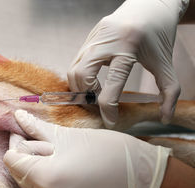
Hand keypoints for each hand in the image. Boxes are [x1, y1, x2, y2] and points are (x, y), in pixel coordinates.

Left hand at [3, 110, 170, 187]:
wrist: (140, 176)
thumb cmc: (106, 150)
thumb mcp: (67, 135)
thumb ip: (36, 128)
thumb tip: (16, 115)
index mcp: (44, 178)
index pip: (10, 160)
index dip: (16, 143)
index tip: (28, 131)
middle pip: (18, 172)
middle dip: (27, 155)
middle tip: (48, 142)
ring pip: (29, 183)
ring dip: (36, 166)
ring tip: (58, 154)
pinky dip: (45, 178)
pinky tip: (63, 165)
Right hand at [67, 0, 189, 127]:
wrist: (152, 3)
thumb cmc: (160, 33)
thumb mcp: (166, 62)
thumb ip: (169, 92)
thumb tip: (165, 117)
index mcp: (128, 47)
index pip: (110, 86)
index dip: (107, 109)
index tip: (109, 120)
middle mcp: (106, 41)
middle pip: (82, 76)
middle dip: (86, 96)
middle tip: (97, 105)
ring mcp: (94, 37)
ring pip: (73, 69)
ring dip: (80, 87)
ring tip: (94, 95)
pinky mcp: (90, 36)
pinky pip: (77, 61)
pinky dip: (81, 76)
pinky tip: (92, 82)